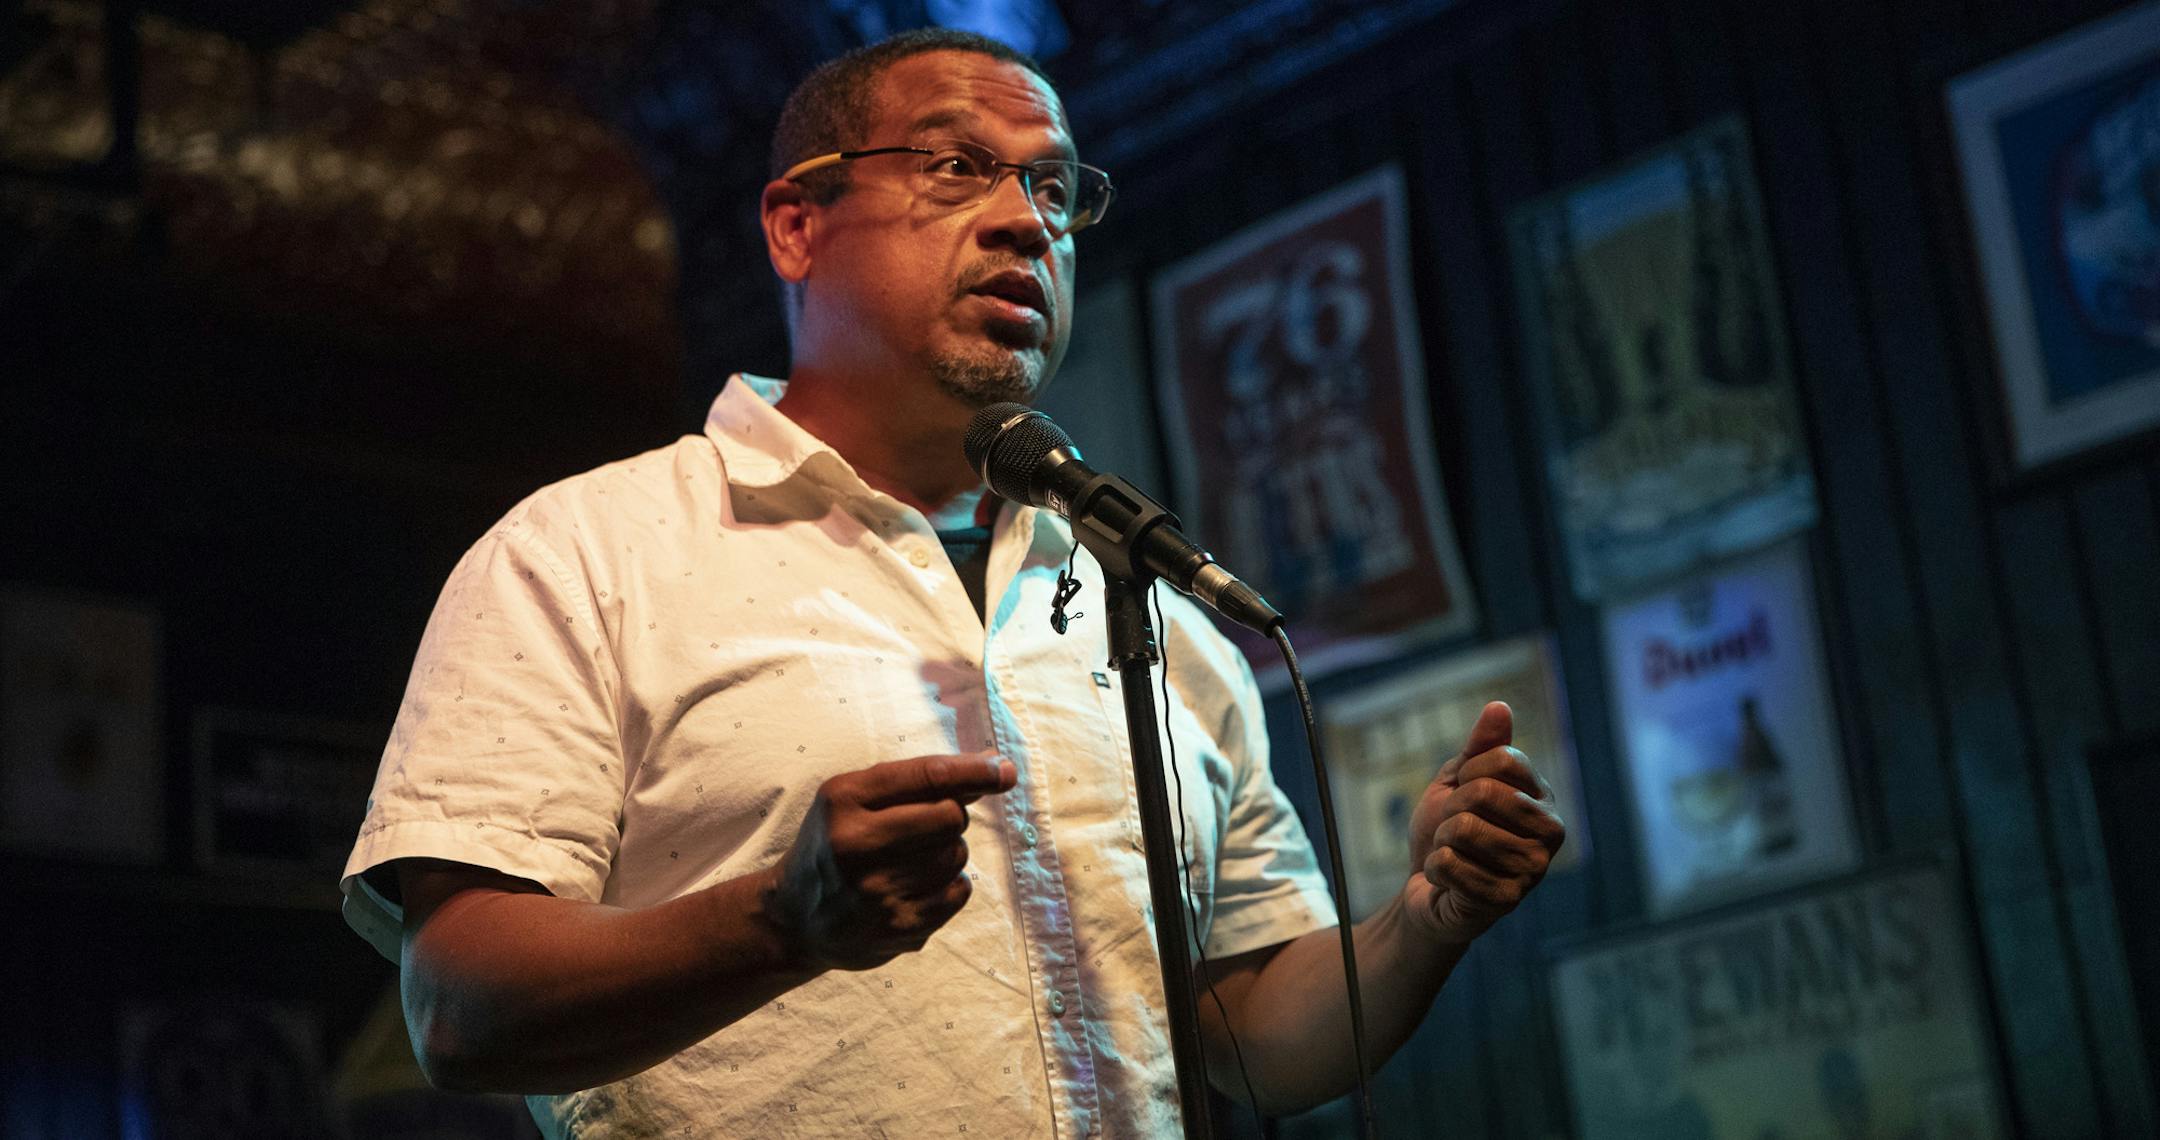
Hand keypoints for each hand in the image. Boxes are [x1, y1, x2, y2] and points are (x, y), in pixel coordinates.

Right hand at [765, 751, 1017, 970]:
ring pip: (957, 855)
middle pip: (950, 816)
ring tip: (912, 859)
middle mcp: (856, 846)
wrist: (794, 919)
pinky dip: (949, 884)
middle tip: (927, 825)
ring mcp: (877, 893)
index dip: (974, 772)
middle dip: (950, 815)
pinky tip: (917, 886)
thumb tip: (995, 769)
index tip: (1006, 770)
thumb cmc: (834, 843)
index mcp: (844, 801)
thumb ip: (918, 780)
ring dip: (948, 851)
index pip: (926, 777)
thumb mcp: (853, 797)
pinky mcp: (898, 929)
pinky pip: (959, 892)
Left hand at [1403, 702, 1564, 944]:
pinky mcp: (1506, 900)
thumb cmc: (1447, 831)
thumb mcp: (1457, 781)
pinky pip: (1448, 865)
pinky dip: (1435, 869)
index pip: (1502, 758)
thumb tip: (1499, 706)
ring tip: (1454, 855)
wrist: (1428, 886)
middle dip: (1450, 809)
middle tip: (1454, 829)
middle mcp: (1550, 833)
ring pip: (1461, 830)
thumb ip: (1480, 747)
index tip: (1463, 794)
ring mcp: (1532, 869)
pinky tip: (1448, 881)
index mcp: (1543, 798)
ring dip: (1441, 842)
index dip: (1467, 774)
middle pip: (1481, 792)